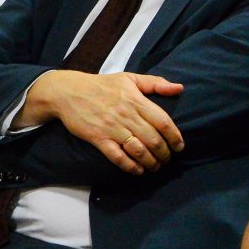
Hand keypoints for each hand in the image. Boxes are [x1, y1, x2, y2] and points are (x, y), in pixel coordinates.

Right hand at [25, 69, 185, 173]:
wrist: (68, 92)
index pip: (162, 121)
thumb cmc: (102, 85)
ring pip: (138, 150)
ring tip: (156, 166)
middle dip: (164, 153)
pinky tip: (138, 170)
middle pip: (153, 139)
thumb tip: (179, 88)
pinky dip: (130, 166)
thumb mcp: (129, 78)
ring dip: (150, 162)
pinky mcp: (98, 139)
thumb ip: (155, 83)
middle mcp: (126, 116)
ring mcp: (112, 128)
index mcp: (136, 101)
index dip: (174, 136)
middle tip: (168, 159)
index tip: (180, 146)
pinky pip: (117, 156)